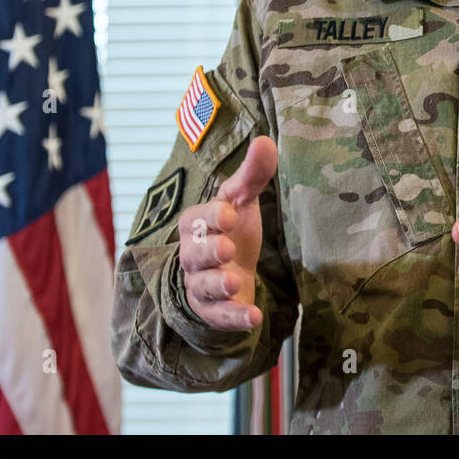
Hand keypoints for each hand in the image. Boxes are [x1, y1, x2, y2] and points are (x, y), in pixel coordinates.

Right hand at [177, 135, 276, 330]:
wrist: (230, 271)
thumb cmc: (233, 230)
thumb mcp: (243, 201)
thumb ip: (252, 175)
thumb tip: (265, 140)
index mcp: (197, 223)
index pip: (198, 218)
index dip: (212, 216)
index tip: (230, 213)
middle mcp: (193, 255)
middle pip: (194, 254)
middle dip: (209, 251)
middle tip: (227, 248)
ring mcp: (201, 284)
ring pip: (202, 286)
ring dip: (217, 285)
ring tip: (234, 282)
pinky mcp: (213, 310)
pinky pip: (219, 316)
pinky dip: (234, 318)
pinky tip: (253, 317)